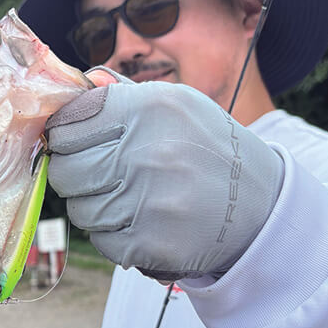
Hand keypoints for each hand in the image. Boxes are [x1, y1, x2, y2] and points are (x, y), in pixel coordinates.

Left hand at [45, 73, 283, 280]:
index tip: (78, 144)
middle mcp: (147, 152)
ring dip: (97, 208)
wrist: (262, 205)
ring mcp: (148, 201)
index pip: (68, 124)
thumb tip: (79, 84)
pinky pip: (102, 241)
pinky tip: (144, 224)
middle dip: (77, 176)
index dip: (66, 137)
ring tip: (133, 199)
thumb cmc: (207, 150)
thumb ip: (121, 95)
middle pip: (65, 171)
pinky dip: (115, 237)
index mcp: (149, 107)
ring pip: (80, 210)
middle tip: (104, 176)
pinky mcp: (150, 243)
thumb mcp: (176, 105)